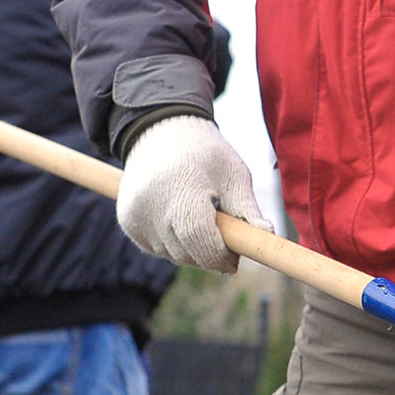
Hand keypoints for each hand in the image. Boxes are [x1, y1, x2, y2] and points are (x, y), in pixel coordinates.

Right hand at [117, 115, 272, 272]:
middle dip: (210, 256)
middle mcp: (151, 200)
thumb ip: (248, 208)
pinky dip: (175, 245)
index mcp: (181, 183)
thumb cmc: (205, 154)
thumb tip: (267, 236)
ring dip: (193, 251)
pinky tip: (180, 220)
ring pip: (174, 255)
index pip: (198, 234)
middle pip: (187, 252)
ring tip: (201, 219)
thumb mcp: (234, 173)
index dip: (219, 254)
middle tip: (225, 239)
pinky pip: (158, 250)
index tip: (235, 258)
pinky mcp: (127, 222)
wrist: (161, 136)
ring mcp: (135, 213)